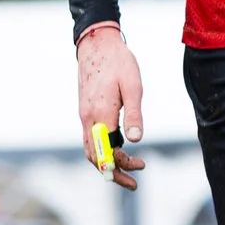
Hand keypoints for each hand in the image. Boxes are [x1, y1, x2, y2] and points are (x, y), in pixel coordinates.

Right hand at [76, 25, 146, 189]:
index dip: (120, 165)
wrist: (96, 44)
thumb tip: (136, 140)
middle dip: (113, 172)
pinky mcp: (85, 111)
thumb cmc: (118, 62)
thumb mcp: (133, 86)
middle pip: (94, 157)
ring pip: (90, 149)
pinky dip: (103, 150)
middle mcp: (87, 118)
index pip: (106, 152)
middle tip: (134, 181)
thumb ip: (133, 114)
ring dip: (107, 163)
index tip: (140, 167)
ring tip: (128, 167)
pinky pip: (90, 139)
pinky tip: (118, 148)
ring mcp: (84, 115)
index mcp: (99, 114)